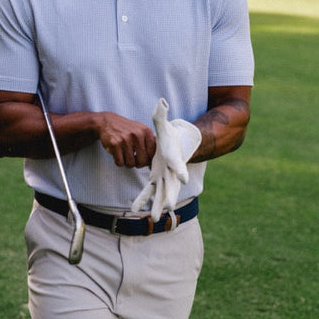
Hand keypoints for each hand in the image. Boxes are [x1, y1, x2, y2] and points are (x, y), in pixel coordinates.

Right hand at [98, 112, 155, 167]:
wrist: (107, 121)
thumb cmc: (126, 129)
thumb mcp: (141, 130)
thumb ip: (151, 141)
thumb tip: (161, 158)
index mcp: (146, 131)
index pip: (152, 154)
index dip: (148, 160)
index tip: (143, 159)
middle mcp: (137, 134)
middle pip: (142, 161)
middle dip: (137, 163)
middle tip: (133, 159)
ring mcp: (125, 139)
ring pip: (130, 163)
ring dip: (127, 163)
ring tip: (124, 155)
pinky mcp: (114, 144)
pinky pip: (120, 163)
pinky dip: (118, 162)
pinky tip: (117, 154)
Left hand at [131, 98, 200, 219]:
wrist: (174, 147)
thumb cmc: (170, 136)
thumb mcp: (164, 125)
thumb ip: (161, 114)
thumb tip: (161, 101)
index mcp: (174, 158)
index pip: (178, 165)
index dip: (180, 170)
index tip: (183, 177)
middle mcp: (171, 171)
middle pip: (172, 186)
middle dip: (170, 196)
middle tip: (169, 207)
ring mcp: (164, 177)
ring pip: (162, 194)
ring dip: (158, 205)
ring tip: (153, 217)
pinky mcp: (155, 179)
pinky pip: (149, 191)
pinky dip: (143, 200)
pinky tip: (135, 210)